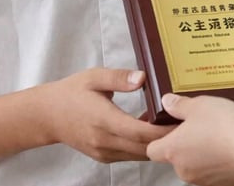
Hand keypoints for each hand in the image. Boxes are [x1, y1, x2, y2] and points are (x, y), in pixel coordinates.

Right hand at [43, 68, 173, 161]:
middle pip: (144, 148)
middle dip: (166, 139)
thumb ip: (119, 78)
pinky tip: (151, 132)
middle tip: (186, 125)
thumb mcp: (94, 77)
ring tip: (173, 128)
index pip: (140, 132)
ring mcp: (104, 152)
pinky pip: (130, 155)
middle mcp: (105, 141)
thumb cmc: (72, 92)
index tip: (181, 121)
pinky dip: (143, 147)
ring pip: (138, 155)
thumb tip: (142, 78)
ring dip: (156, 145)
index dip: (163, 130)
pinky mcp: (104, 156)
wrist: (47, 115)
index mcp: (104, 119)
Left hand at [147, 93, 233, 185]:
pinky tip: (229, 142)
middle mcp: (184, 169)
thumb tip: (167, 102)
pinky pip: (214, 169)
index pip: (152, 150)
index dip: (157, 137)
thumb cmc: (224, 127)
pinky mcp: (222, 184)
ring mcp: (203, 180)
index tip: (166, 126)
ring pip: (196, 162)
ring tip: (217, 131)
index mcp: (172, 150)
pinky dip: (218, 158)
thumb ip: (179, 105)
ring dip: (203, 149)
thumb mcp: (198, 104)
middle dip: (184, 141)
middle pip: (175, 156)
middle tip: (196, 123)